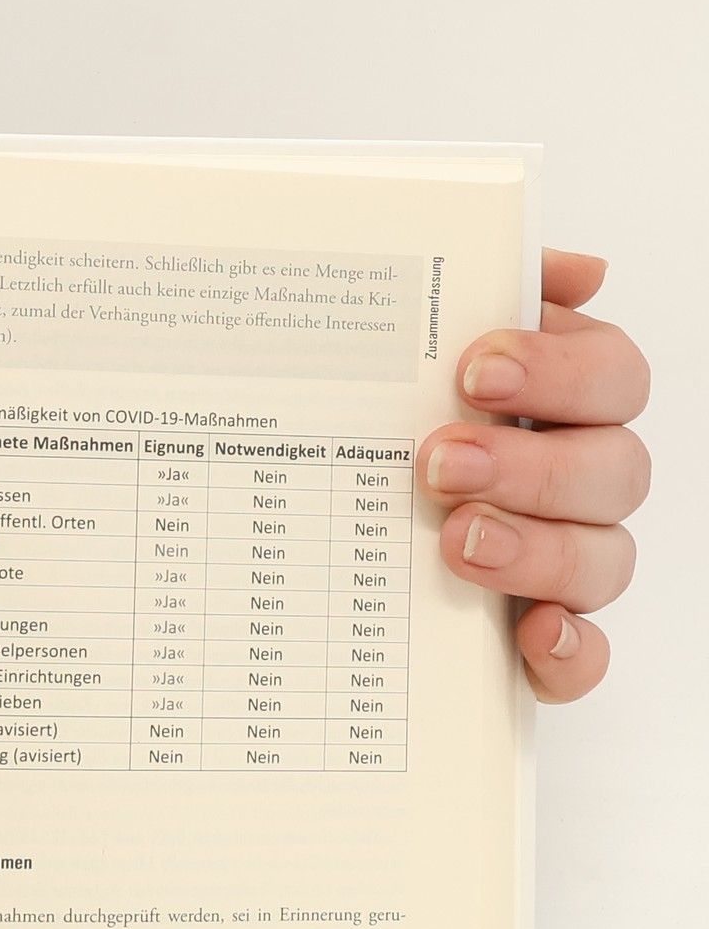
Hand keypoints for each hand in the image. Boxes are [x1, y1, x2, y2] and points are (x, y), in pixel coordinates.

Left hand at [418, 248, 648, 700]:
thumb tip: (579, 272)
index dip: (559, 371)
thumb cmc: (383, 428)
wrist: (315, 534)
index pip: (612, 375)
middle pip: (614, 468)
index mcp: (564, 404)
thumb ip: (482, 291)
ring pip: (604, 559)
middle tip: (440, 462)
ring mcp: (566, 563)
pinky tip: (534, 633)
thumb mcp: (405, 349)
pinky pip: (585, 657)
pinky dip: (570, 652)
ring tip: (456, 540)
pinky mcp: (541, 640)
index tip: (475, 373)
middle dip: (531, 464)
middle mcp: (580, 481)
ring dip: (537, 549)